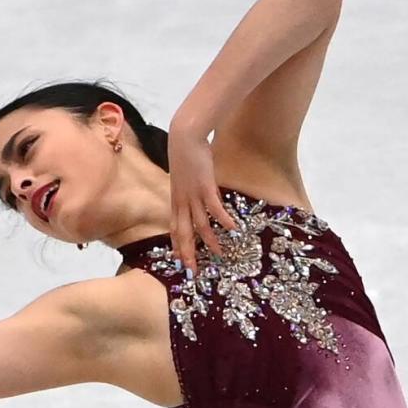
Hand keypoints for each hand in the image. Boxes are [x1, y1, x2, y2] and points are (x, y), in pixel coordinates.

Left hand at [167, 125, 238, 277]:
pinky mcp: (205, 186)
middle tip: (192, 270)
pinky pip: (215, 208)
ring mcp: (193, 195)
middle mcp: (182, 201)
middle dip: (188, 252)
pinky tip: (233, 229)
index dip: (176, 244)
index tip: (179, 259)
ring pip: (200, 224)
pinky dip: (224, 220)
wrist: (184, 137)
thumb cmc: (185, 154)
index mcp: (176, 200)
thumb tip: (196, 195)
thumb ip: (188, 188)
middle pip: (184, 232)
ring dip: (209, 241)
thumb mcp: (183, 176)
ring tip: (219, 254)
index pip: (174, 227)